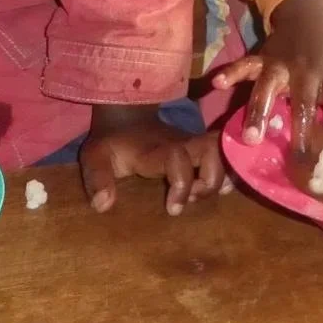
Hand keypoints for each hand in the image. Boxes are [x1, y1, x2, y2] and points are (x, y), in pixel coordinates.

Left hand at [80, 106, 224, 215]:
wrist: (127, 114)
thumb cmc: (112, 142)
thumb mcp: (95, 157)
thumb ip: (97, 179)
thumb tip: (104, 206)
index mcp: (155, 149)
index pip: (177, 158)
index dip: (181, 184)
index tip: (173, 208)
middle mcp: (181, 143)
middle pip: (212, 150)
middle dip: (210, 180)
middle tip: (193, 199)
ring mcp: (194, 143)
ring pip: (223, 150)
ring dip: (221, 175)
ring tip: (204, 195)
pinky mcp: (201, 146)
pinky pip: (224, 153)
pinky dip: (228, 170)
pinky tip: (220, 188)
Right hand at [212, 0, 322, 152]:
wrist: (313, 10)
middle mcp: (309, 73)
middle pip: (305, 104)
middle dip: (301, 133)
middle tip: (299, 163)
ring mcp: (283, 65)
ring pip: (269, 88)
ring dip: (260, 112)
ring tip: (251, 139)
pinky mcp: (263, 57)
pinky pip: (245, 64)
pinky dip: (231, 72)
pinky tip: (218, 83)